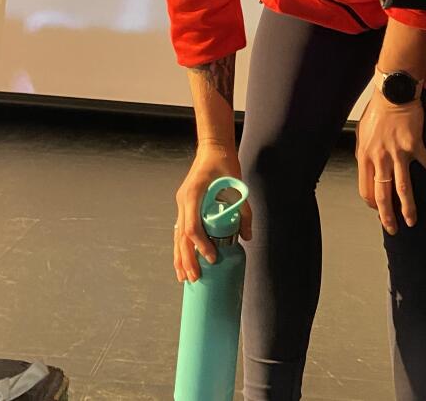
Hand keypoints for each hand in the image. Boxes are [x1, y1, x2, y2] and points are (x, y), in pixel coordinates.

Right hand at [174, 142, 252, 282]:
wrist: (213, 147)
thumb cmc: (224, 162)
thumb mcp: (237, 184)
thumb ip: (244, 210)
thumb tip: (248, 236)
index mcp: (193, 194)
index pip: (192, 227)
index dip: (201, 245)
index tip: (212, 257)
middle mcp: (183, 200)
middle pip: (181, 236)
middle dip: (187, 259)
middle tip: (195, 279)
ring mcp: (181, 203)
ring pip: (177, 235)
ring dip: (180, 257)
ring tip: (184, 278)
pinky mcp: (184, 205)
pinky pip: (179, 229)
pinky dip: (180, 246)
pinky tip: (182, 260)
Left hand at [355, 96, 425, 234]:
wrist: (392, 93)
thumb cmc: (377, 111)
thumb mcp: (362, 133)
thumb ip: (365, 152)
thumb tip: (367, 166)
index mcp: (366, 156)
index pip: (365, 189)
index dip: (372, 203)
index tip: (378, 210)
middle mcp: (380, 158)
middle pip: (382, 195)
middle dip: (387, 216)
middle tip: (393, 229)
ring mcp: (398, 153)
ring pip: (402, 188)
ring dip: (408, 207)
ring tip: (412, 221)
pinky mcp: (414, 145)